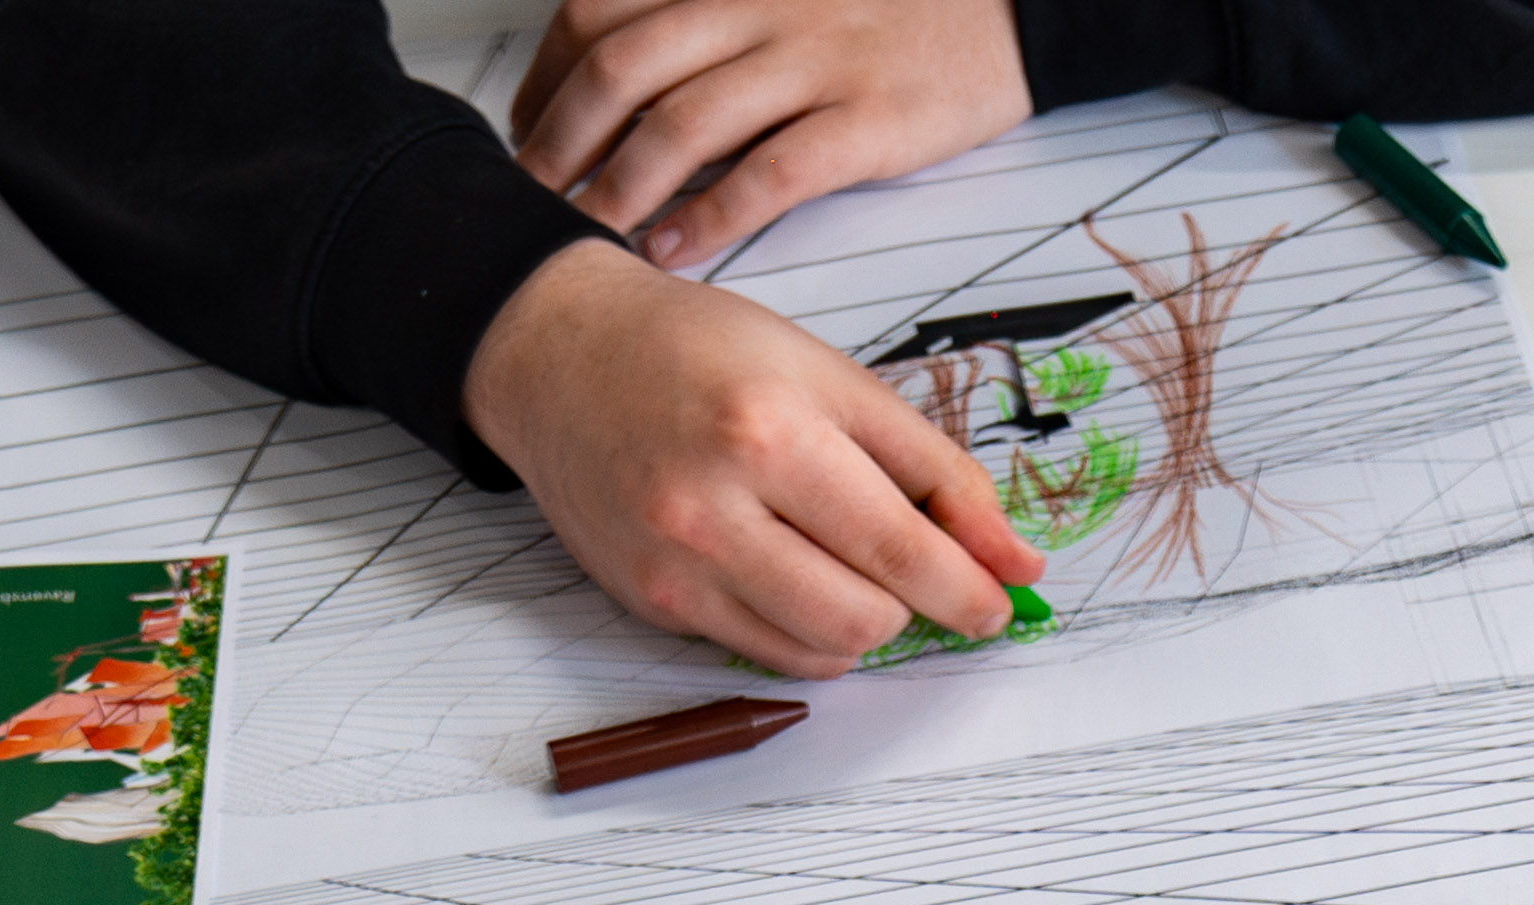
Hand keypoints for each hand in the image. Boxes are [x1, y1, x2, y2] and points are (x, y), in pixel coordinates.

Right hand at [464, 241, 1047, 674]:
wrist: (560, 354)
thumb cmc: (700, 352)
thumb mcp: (830, 378)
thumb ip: (934, 469)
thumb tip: (1015, 562)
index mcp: (770, 431)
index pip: (899, 548)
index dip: (966, 590)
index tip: (999, 604)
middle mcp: (713, 506)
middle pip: (866, 617)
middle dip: (911, 605)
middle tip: (911, 568)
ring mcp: (675, 564)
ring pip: (820, 650)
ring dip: (861, 623)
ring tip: (846, 562)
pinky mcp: (651, 601)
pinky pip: (765, 652)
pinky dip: (804, 631)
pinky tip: (790, 572)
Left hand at [515, 0, 1033, 260]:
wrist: (1005, 8)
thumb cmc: (885, 11)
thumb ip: (702, 26)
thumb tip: (619, 89)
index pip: (598, 14)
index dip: (546, 80)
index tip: (528, 136)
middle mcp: (756, 6)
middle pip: (621, 71)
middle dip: (561, 144)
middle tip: (536, 202)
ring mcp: (810, 63)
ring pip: (682, 125)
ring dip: (621, 189)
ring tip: (589, 238)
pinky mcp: (866, 120)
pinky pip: (769, 173)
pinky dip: (711, 218)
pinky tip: (676, 251)